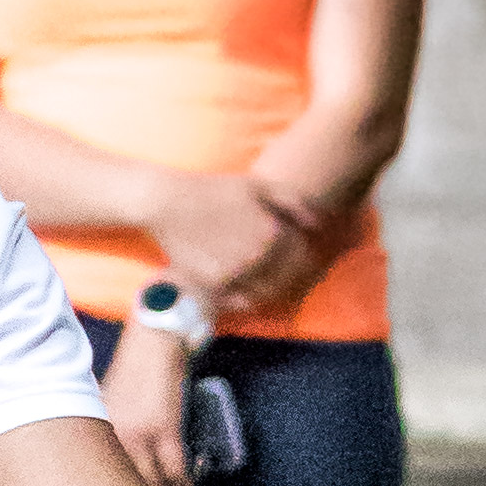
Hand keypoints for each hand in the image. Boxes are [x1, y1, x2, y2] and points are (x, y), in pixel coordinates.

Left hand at [104, 315, 195, 485]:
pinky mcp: (164, 427)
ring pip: (152, 484)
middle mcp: (112, 435)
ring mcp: (137, 433)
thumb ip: (113, 434)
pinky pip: (175, 470)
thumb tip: (119, 465)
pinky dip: (183, 485)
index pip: (101, 478)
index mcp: (96, 431)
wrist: (156, 341)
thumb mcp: (113, 405)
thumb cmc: (136, 372)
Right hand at [144, 167, 324, 319]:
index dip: (304, 254)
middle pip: (288, 278)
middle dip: (291, 274)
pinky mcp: (213, 285)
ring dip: (271, 288)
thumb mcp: (258, 185)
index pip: (302, 254)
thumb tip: (319, 224)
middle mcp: (257, 257)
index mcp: (272, 232)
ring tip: (265, 279)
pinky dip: (248, 298)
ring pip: (266, 293)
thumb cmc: (214, 190)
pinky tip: (245, 288)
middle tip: (285, 270)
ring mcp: (234, 274)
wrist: (167, 203)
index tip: (299, 254)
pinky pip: (242, 301)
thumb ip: (294, 202)